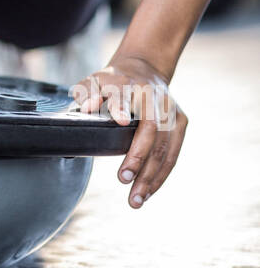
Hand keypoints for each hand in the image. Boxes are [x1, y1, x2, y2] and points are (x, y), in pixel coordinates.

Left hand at [69, 52, 187, 208]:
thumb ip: (87, 92)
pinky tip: (149, 192)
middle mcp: (154, 96)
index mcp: (129, 83)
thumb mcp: (95, 80)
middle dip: (138, 158)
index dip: (122, 106)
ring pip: (164, 147)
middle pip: (150, 129)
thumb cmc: (114, 80)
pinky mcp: (181, 121)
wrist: (144, 67)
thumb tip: (86, 108)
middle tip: (123, 181)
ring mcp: (171, 110)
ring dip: (151, 175)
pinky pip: (173, 153)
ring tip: (136, 199)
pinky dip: (161, 174)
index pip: (125, 94)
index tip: (120, 120)